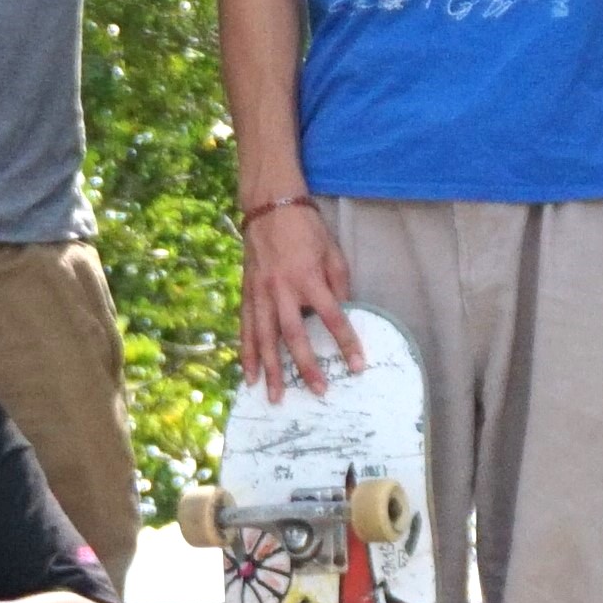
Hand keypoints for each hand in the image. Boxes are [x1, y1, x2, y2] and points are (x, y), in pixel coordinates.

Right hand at [240, 198, 364, 393]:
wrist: (270, 206)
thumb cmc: (307, 228)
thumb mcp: (333, 252)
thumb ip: (340, 285)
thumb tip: (344, 314)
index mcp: (309, 278)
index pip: (332, 318)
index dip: (346, 343)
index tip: (357, 366)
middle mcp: (282, 289)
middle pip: (294, 336)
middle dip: (306, 367)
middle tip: (317, 391)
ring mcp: (261, 293)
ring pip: (264, 338)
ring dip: (270, 370)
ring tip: (274, 397)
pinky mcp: (247, 293)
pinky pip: (245, 328)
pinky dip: (247, 353)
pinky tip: (248, 375)